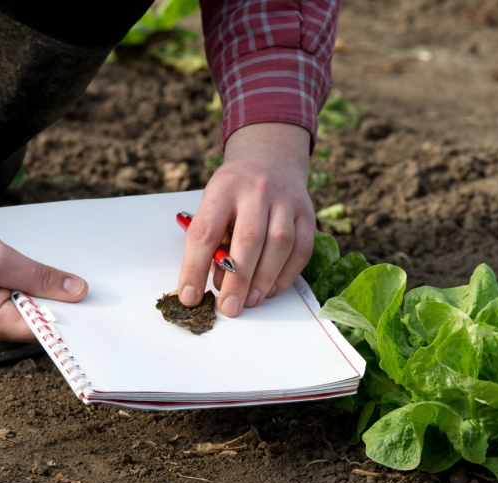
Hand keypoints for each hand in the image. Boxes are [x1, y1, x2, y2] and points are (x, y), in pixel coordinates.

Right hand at [0, 215, 88, 342]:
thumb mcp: (0, 260)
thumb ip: (40, 277)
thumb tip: (78, 291)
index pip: (48, 332)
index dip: (77, 321)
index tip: (102, 309)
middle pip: (42, 321)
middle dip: (66, 304)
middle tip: (95, 286)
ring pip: (32, 308)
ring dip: (48, 291)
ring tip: (73, 274)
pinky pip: (19, 299)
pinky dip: (32, 285)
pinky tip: (44, 270)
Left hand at [177, 123, 315, 316]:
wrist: (271, 159)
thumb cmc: (235, 191)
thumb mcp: (214, 203)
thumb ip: (214, 239)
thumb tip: (218, 283)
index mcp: (224, 188)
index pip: (206, 231)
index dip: (195, 267)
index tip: (190, 296)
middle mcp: (257, 190)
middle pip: (249, 239)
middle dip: (237, 279)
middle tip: (228, 307)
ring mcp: (286, 200)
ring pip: (280, 243)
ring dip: (264, 279)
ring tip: (250, 301)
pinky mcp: (307, 213)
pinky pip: (302, 249)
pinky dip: (287, 275)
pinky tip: (271, 289)